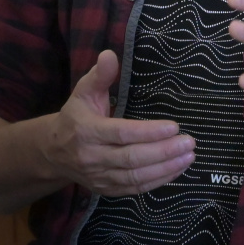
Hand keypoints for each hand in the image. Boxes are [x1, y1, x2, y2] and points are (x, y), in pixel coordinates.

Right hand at [43, 50, 194, 195]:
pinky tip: (176, 169)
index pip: (122, 134)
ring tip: (189, 156)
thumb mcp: (83, 91)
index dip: (148, 132)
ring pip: (135, 177)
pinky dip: (157, 181)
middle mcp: (92, 157)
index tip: (174, 126)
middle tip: (189, 142)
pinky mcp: (106, 190)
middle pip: (132, 158)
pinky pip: (134, 189)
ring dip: (165, 169)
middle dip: (164, 152)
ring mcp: (99, 177)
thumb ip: (100, 74)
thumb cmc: (76, 116)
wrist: (54, 152)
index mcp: (87, 131)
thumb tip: (110, 54)